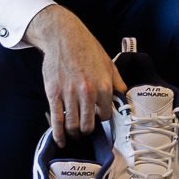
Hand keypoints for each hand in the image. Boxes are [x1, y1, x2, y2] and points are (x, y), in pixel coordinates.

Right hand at [24, 5, 123, 144]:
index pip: (107, 115)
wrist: (64, 38)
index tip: (99, 120)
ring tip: (74, 136)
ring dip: (74, 134)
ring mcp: (69, 94)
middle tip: (86, 133)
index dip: (103, 120)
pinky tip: (61, 140)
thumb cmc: (88, 50)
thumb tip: (125, 96)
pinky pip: (57, 120)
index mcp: (104, 87)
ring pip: (73, 124)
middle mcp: (88, 93)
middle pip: (89, 124)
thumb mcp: (109, 64)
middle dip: (88, 131)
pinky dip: (58, 134)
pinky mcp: (53, 94)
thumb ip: (118, 82)